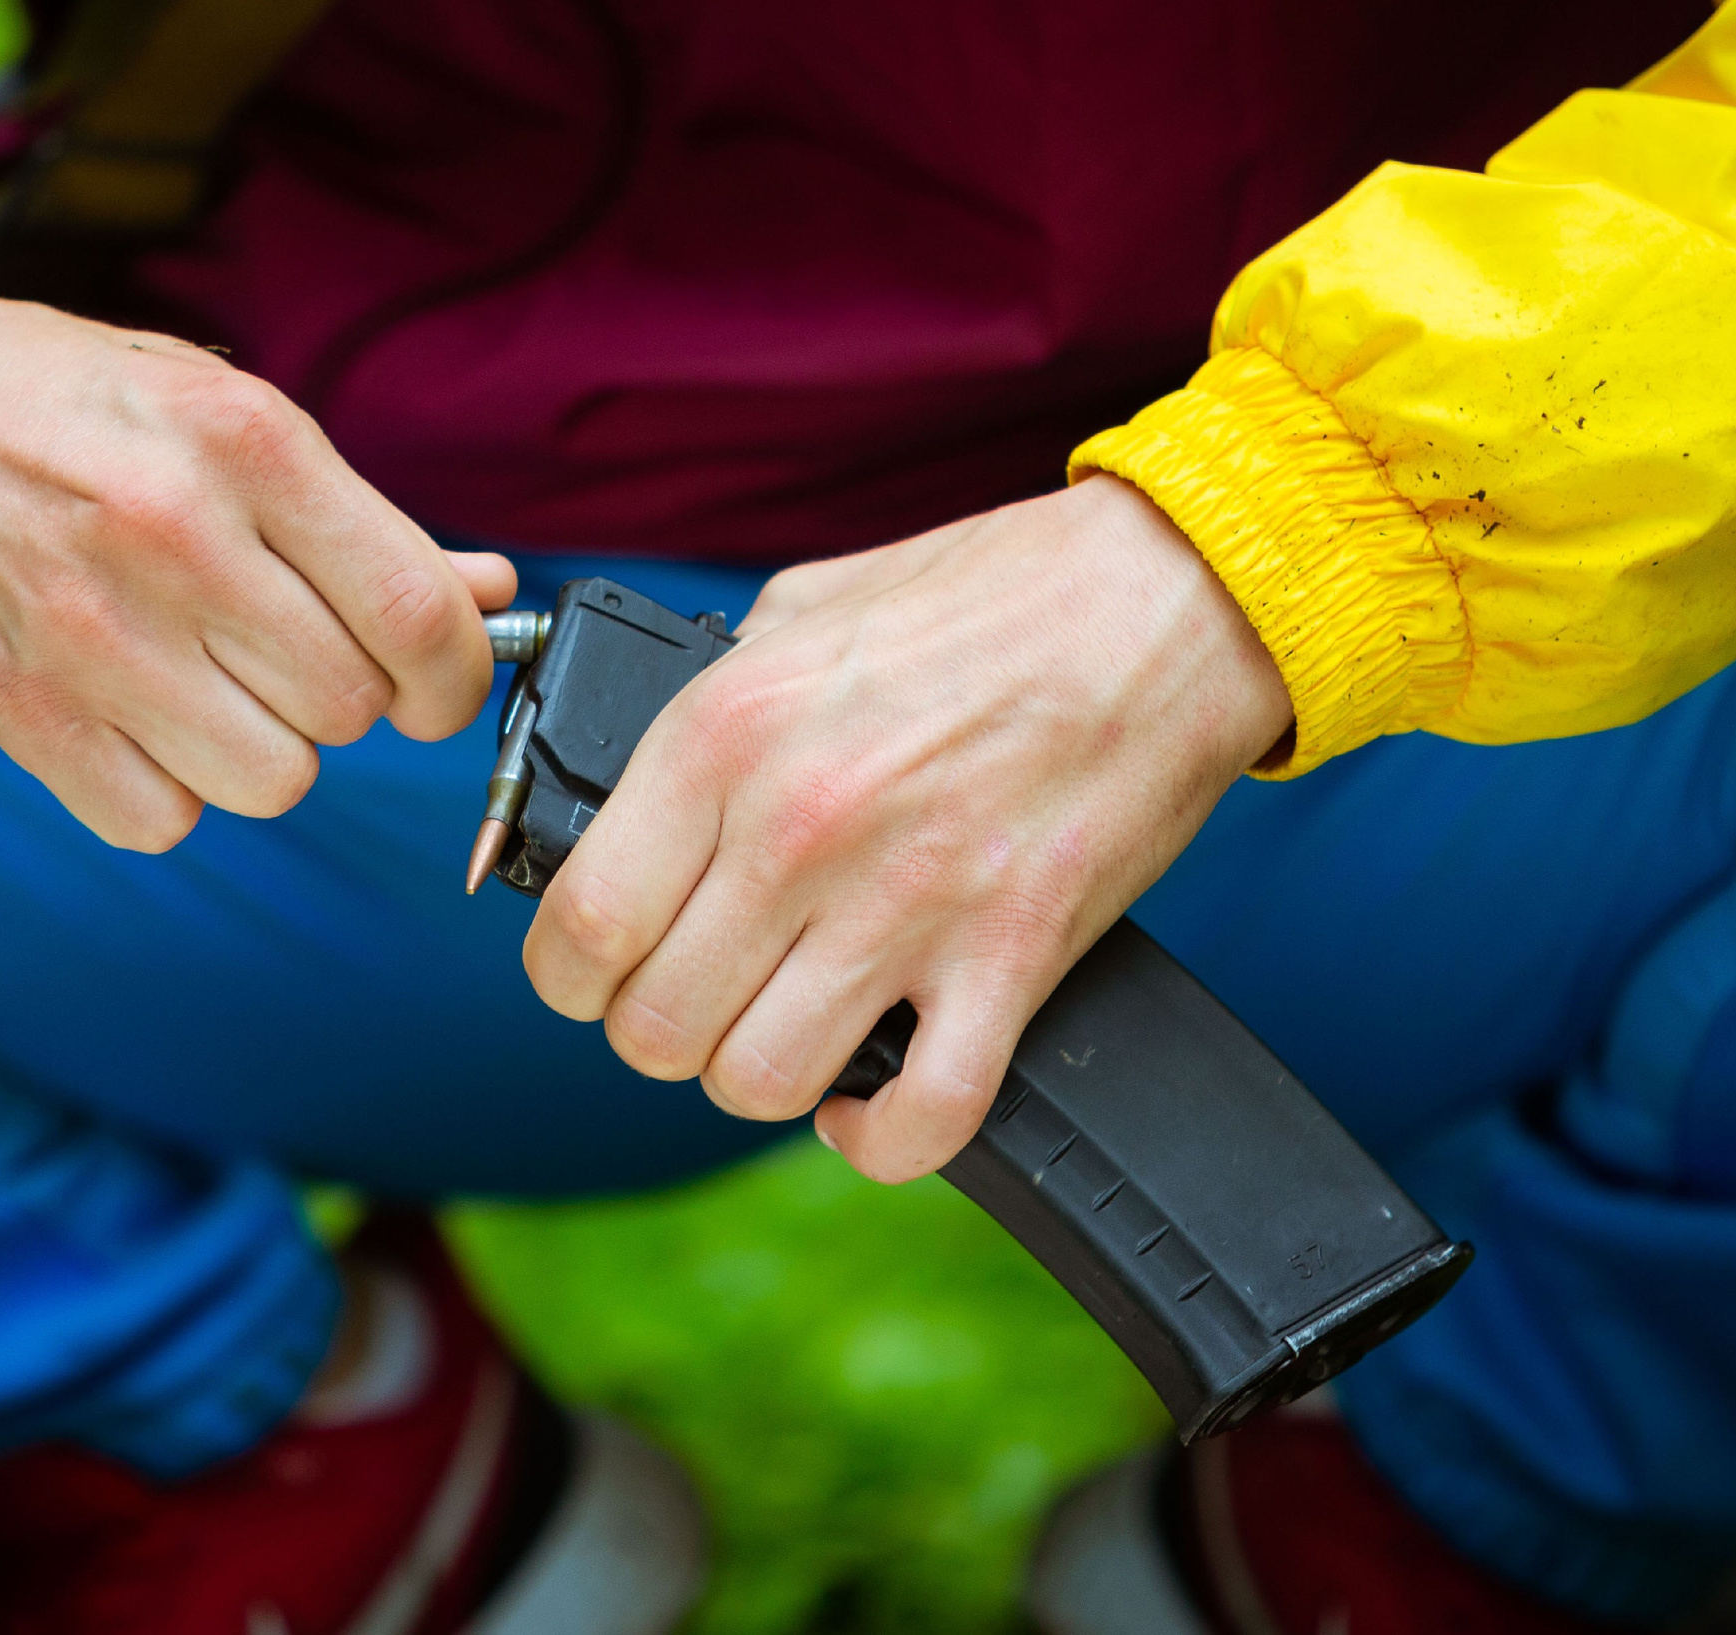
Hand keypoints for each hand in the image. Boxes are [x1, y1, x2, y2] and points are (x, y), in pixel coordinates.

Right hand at [0, 259, 513, 849]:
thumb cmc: (55, 401)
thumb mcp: (217, 410)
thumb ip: (356, 519)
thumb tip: (486, 596)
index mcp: (245, 444)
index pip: (414, 614)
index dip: (454, 676)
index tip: (436, 683)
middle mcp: (175, 539)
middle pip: (350, 708)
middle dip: (342, 694)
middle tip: (283, 648)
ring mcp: (93, 637)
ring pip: (275, 780)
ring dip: (263, 746)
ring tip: (206, 677)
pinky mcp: (24, 717)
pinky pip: (167, 822)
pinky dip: (168, 788)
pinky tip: (135, 713)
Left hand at [520, 475, 1291, 1181]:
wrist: (1165, 598)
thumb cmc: (987, 595)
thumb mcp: (798, 609)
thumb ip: (706, 702)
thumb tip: (639, 783)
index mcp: (723, 737)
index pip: (579, 928)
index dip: (569, 978)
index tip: (596, 973)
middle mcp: (797, 829)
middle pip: (653, 1029)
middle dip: (659, 1032)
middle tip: (701, 994)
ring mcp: (907, 904)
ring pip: (758, 1083)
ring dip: (757, 1078)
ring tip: (784, 1028)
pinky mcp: (1011, 959)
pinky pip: (922, 1121)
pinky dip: (879, 1140)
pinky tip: (866, 1102)